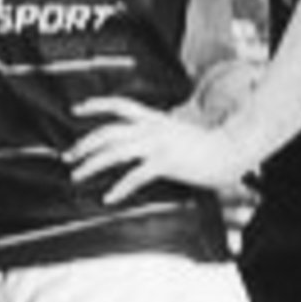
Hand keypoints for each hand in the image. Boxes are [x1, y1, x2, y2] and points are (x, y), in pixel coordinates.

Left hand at [68, 97, 253, 204]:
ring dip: (92, 165)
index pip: (118, 104)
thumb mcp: (175, 130)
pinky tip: (109, 197)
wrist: (232, 148)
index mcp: (153, 118)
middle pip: (107, 131)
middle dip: (84, 144)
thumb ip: (155, 131)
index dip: (95, 105)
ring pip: (114, 151)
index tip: (75, 109)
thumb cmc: (206, 144)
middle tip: (69, 156)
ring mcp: (157, 143)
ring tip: (78, 175)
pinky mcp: (165, 162)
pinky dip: (119, 187)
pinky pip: (135, 176)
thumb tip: (137, 140)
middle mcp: (151, 128)